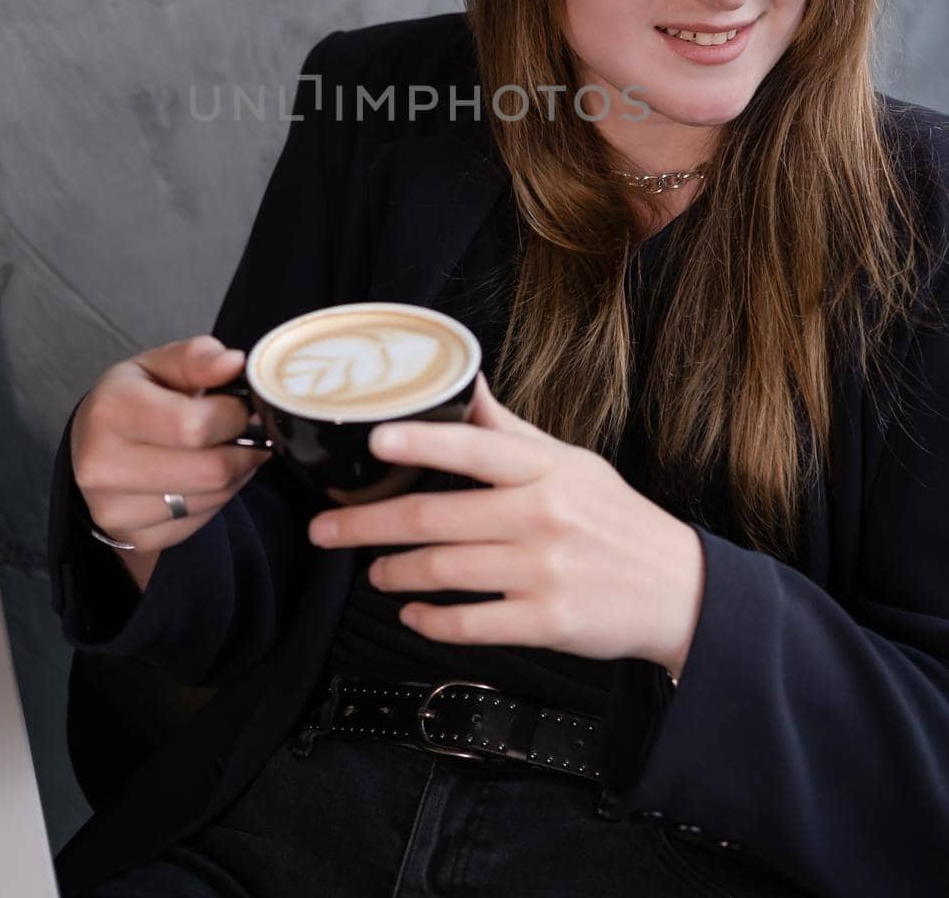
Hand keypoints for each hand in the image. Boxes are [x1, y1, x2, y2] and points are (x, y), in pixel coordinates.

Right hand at [71, 336, 272, 552]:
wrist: (92, 446)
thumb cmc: (133, 398)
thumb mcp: (159, 364)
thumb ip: (198, 358)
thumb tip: (233, 363)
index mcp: (110, 411)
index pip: (194, 426)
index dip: (234, 415)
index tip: (240, 405)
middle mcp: (103, 466)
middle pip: (211, 470)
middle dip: (244, 447)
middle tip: (247, 430)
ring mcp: (116, 509)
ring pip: (214, 497)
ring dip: (236, 472)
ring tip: (228, 448)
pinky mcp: (135, 537)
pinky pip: (202, 521)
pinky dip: (217, 497)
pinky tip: (207, 475)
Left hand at [307, 373, 704, 676]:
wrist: (680, 591)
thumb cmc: (616, 519)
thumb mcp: (571, 462)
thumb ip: (508, 431)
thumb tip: (463, 381)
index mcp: (546, 469)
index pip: (472, 448)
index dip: (418, 443)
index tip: (373, 440)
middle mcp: (542, 515)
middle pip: (435, 518)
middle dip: (368, 525)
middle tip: (325, 529)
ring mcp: (543, 571)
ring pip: (443, 571)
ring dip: (394, 572)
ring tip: (372, 571)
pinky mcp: (546, 622)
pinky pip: (470, 624)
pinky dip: (430, 621)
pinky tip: (412, 613)